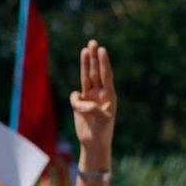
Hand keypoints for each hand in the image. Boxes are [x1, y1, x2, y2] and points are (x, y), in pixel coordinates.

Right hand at [70, 40, 116, 162]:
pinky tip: (79, 110)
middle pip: (96, 72)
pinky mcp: (80, 104)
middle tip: (93, 42)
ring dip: (85, 64)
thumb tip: (79, 99)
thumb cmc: (102, 132)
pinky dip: (75, 100)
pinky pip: (75, 96)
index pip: (106, 75)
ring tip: (84, 50)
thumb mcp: (102, 120)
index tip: (102, 50)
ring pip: (86, 77)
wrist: (94, 143)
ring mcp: (90, 97)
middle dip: (94, 57)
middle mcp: (100, 93)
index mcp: (109, 96)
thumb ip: (92, 107)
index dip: (103, 62)